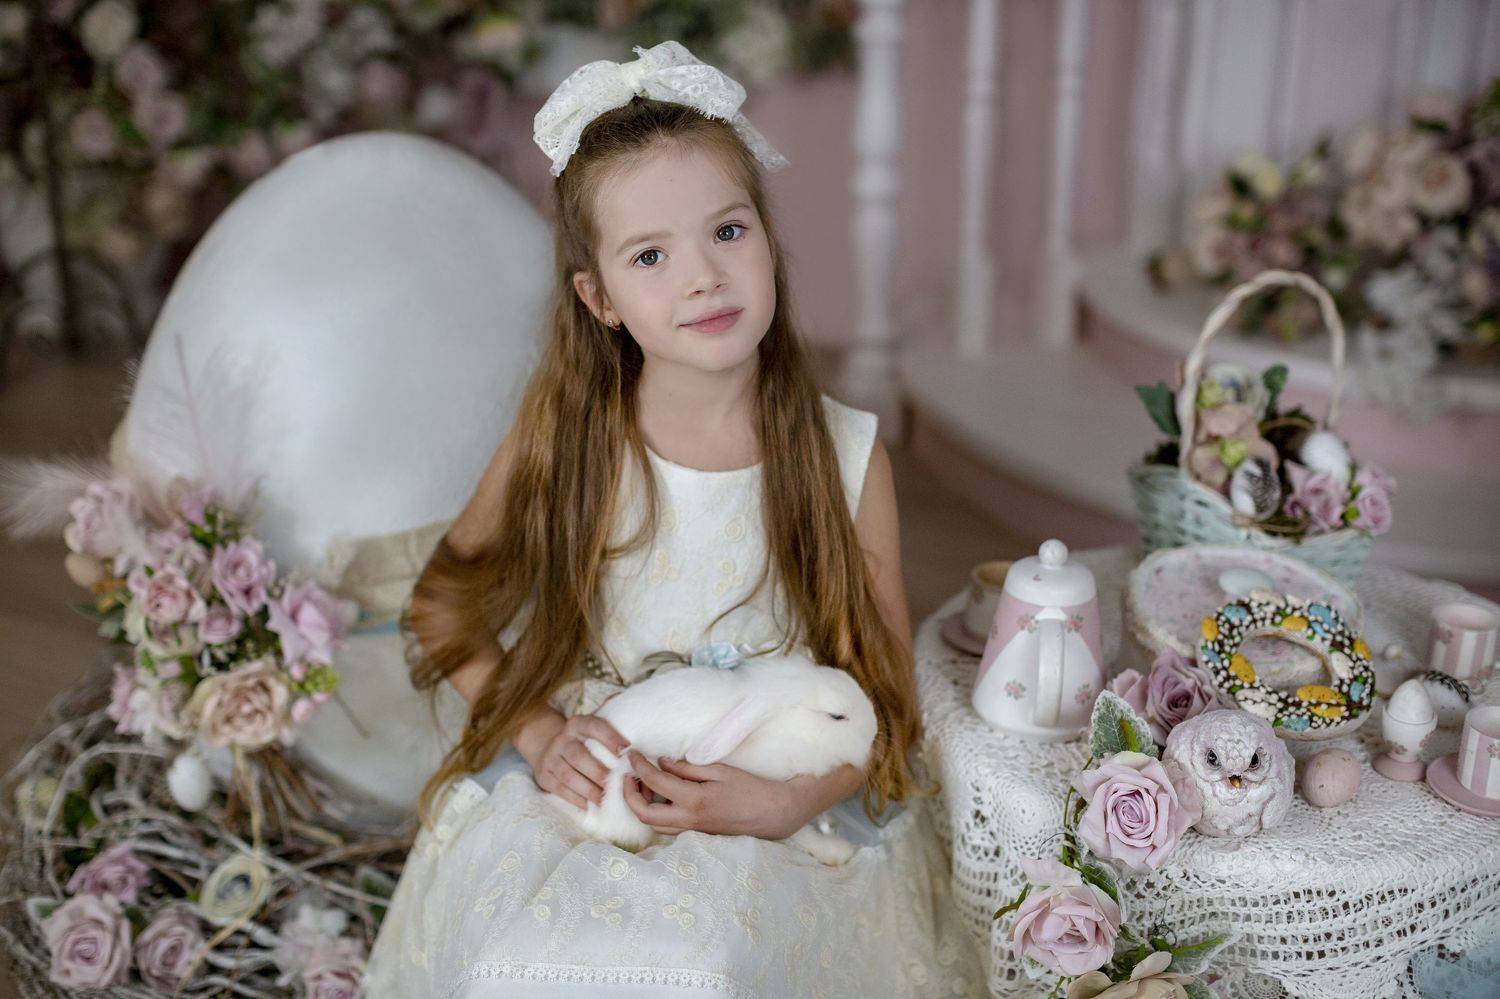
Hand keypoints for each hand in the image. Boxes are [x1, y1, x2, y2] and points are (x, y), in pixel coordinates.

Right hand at [531, 714, 629, 809]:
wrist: (548, 746)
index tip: (627, 750)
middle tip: (619, 785)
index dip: (610, 737)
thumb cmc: (583, 742)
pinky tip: (591, 805)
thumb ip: (612, 736)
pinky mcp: (544, 776)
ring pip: (569, 776)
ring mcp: (550, 758)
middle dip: (600, 773)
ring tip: (607, 799)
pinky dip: (577, 799)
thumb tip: (639, 753)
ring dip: (590, 790)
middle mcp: (561, 739)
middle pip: (579, 757)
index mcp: (577, 724)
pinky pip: (560, 790)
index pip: (593, 726)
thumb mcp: (592, 732)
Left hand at [622, 750, 803, 839]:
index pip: (655, 783)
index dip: (639, 767)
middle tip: (628, 775)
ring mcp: (692, 831)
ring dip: (642, 805)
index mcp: (694, 800)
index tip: (632, 754)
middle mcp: (689, 820)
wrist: (772, 813)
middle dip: (629, 794)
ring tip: (645, 783)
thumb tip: (661, 763)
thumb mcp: (719, 770)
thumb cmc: (749, 788)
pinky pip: (668, 826)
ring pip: (654, 824)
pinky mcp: (696, 834)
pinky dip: (657, 812)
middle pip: (644, 814)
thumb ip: (687, 768)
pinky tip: (662, 796)